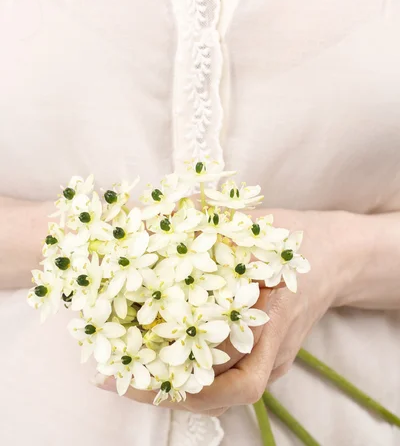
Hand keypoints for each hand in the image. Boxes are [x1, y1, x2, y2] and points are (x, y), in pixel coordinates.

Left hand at [98, 209, 355, 415]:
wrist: (338, 258)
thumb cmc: (297, 237)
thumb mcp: (257, 223)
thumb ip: (206, 219)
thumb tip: (152, 211)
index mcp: (273, 306)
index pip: (224, 342)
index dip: (181, 347)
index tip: (137, 344)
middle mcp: (275, 343)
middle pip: (225, 387)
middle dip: (170, 386)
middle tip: (119, 377)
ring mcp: (275, 358)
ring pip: (228, 393)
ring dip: (179, 391)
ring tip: (129, 379)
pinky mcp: (271, 361)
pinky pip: (232, 382)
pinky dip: (195, 381)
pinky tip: (161, 366)